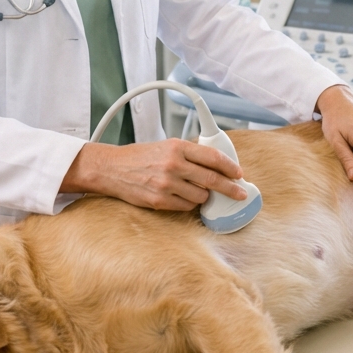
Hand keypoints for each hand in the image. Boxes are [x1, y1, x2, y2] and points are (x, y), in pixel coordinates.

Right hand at [61, 138, 246, 211]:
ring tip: (196, 191)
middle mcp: (173, 165)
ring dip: (203, 196)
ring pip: (200, 196)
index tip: (239, 174)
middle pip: (212, 179)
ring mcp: (166, 184)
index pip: (212, 157)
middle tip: (240, 193)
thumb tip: (216, 166)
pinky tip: (183, 198)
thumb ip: (189, 154)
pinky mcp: (160, 201)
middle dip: (230, 188)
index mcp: (177, 147)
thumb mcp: (166, 146)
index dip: (230, 167)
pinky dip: (188, 204)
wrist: (112, 168)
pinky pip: (186, 207)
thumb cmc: (140, 157)